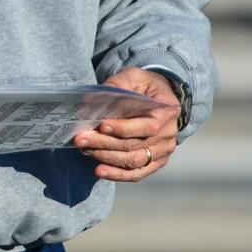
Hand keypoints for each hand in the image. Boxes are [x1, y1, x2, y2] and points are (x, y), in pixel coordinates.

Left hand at [74, 67, 180, 182]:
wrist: (156, 97)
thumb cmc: (143, 86)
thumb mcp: (133, 76)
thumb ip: (116, 86)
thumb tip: (90, 102)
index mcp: (168, 111)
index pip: (148, 126)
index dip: (124, 129)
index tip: (102, 126)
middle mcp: (169, 134)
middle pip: (136, 146)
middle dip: (105, 143)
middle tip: (82, 139)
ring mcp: (163, 151)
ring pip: (134, 161)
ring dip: (107, 158)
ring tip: (86, 150)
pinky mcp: (155, 163)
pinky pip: (137, 174)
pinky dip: (117, 175)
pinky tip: (100, 170)